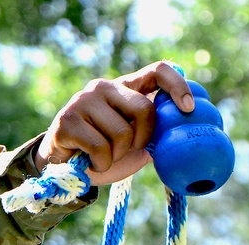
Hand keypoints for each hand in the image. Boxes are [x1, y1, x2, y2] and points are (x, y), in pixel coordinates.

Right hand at [36, 62, 195, 184]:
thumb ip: (151, 136)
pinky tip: (91, 163)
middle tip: (125, 151)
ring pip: (121, 133)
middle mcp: (104, 87)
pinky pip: (100, 147)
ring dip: (116, 157)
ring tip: (102, 158)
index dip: (177, 86)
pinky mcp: (68, 120)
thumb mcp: (131, 146)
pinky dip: (101, 164)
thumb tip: (177, 134)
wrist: (60, 168)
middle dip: (140, 140)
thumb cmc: (99, 155)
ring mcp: (84, 100)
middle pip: (144, 110)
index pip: (157, 71)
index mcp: (124, 88)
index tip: (188, 109)